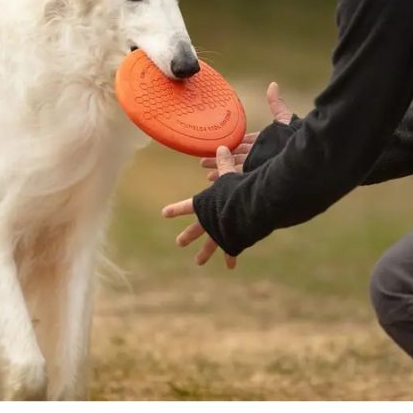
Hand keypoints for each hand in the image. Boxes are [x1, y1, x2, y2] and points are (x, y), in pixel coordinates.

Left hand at [162, 145, 238, 268]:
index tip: (164, 214)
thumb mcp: (230, 174)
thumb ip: (225, 163)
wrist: (248, 210)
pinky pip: (231, 249)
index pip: (187, 206)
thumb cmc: (237, 190)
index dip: (176, 209)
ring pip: (211, 244)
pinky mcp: (233, 239)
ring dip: (205, 253)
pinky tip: (230, 266)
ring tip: (198, 262)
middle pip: (197, 228)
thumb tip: (221, 146)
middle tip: (179, 243)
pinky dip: (231, 256)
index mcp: (205, 205)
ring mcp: (219, 231)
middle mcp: (209, 220)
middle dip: (188, 235)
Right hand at [200, 82, 293, 179]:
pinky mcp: (256, 178)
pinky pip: (238, 178)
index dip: (231, 143)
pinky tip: (214, 180)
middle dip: (219, 157)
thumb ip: (276, 104)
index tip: (218, 144)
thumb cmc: (294, 141)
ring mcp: (257, 168)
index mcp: (264, 144)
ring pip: (234, 167)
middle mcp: (259, 157)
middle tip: (204, 159)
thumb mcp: (284, 120)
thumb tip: (273, 84)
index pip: (245, 143)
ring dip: (219, 168)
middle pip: (236, 156)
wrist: (299, 160)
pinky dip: (225, 178)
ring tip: (206, 170)